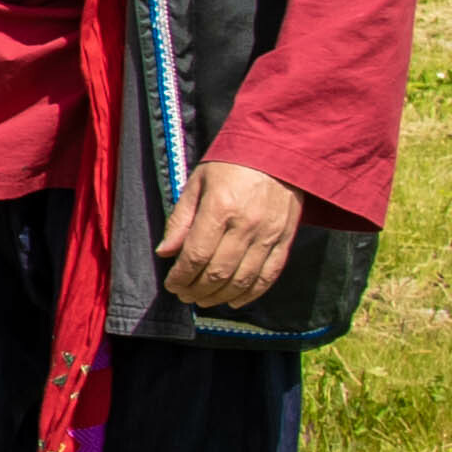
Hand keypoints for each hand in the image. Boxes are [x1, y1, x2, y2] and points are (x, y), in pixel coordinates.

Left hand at [158, 160, 303, 308]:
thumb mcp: (198, 183)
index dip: (181, 276)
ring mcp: (270, 234)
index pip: (196, 255)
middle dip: (196, 290)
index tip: (171, 284)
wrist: (280, 150)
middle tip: (184, 296)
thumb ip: (180, 219)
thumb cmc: (232, 164)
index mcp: (220, 208)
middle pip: (218, 272)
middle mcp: (247, 225)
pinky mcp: (286, 239)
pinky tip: (234, 301)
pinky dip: (251, 293)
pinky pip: (270, 274)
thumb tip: (164, 252)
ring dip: (220, 296)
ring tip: (203, 300)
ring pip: (243, 279)